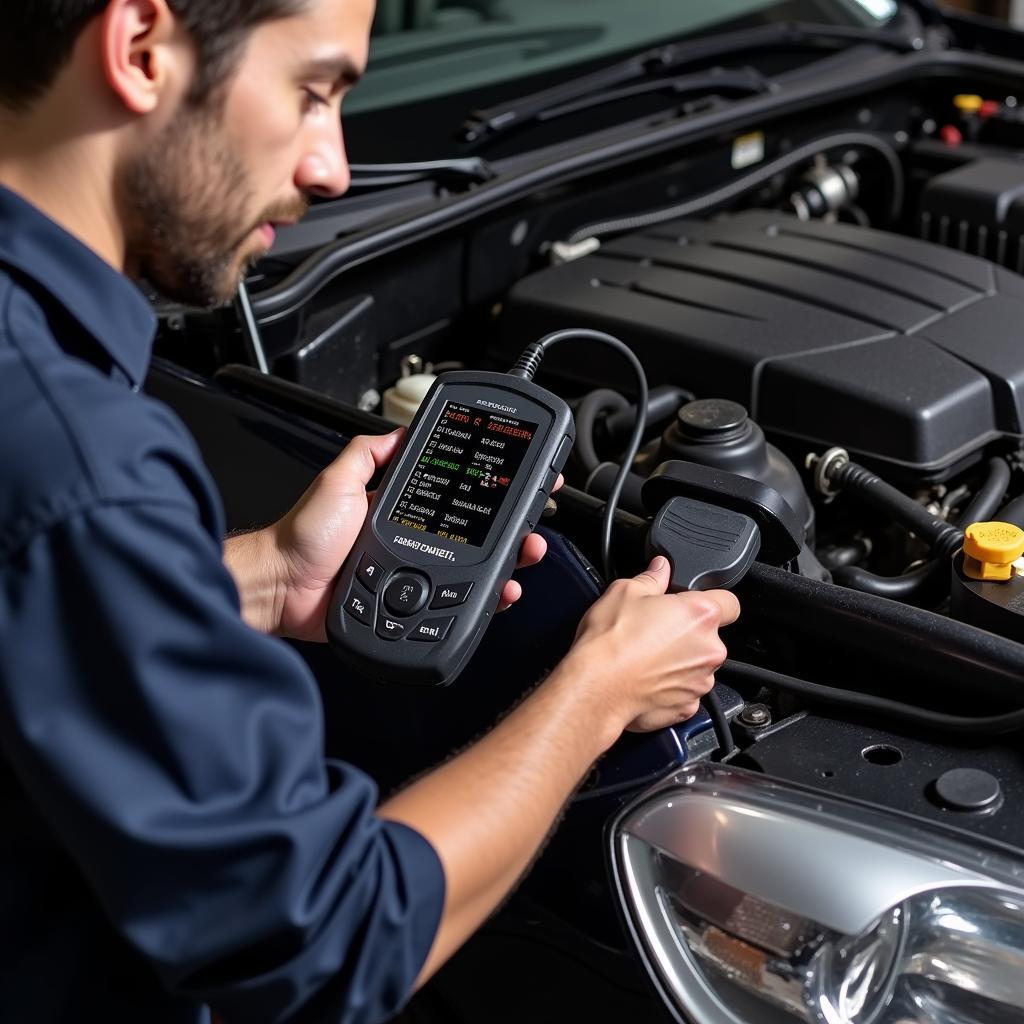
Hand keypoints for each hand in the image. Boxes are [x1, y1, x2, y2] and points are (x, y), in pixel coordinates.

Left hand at [267, 431, 557, 641]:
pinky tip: (500, 592)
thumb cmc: (301, 537)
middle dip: (509, 528)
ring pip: (473, 572)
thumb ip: (369, 453)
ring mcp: (413, 576)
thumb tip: (401, 431)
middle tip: (531, 522)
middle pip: (474, 536)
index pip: (452, 497)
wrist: (282, 588)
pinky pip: (454, 607)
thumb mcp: (338, 479)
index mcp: (398, 510)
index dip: (484, 491)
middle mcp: (411, 542)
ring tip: (525, 554)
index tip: (512, 482)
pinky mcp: (411, 607)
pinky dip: (484, 601)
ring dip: (507, 563)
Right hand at [559, 556, 739, 737]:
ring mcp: (701, 681)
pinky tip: (646, 678)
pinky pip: (686, 691)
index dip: (713, 600)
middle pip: (711, 636)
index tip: (693, 604)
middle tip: (656, 630)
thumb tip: (661, 568)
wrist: (596, 687)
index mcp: (700, 615)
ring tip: (647, 657)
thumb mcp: (624, 592)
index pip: (730, 602)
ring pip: (698, 665)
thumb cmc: (610, 642)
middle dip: (689, 633)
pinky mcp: (687, 706)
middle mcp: (709, 649)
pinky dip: (671, 686)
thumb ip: (652, 578)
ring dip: (681, 661)